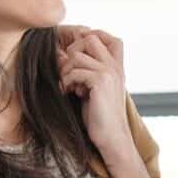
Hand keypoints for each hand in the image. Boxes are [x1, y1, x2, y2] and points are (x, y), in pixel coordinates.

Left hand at [57, 28, 130, 156]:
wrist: (113, 138)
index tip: (78, 55)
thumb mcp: (94, 90)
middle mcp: (115, 67)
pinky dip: (66, 82)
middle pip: (90, 38)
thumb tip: (60, 56)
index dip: (92, 38)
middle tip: (68, 72)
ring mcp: (108, 73)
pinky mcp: (100, 82)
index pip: (111, 38)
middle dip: (73, 51)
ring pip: (77, 55)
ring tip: (68, 86)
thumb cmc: (100, 118)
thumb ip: (86, 72)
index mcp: (117, 68)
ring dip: (66, 70)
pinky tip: (69, 93)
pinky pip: (74, 71)